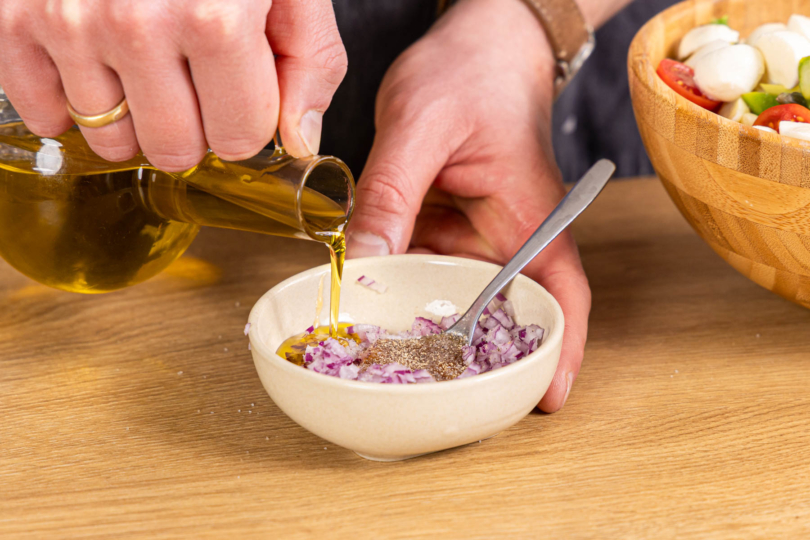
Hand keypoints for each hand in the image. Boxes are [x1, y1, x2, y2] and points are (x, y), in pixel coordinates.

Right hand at [0, 0, 346, 169]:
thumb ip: (310, 64)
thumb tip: (297, 140)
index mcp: (213, 19)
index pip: (238, 139)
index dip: (246, 118)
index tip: (241, 89)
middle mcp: (135, 23)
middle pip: (174, 149)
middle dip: (195, 126)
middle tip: (195, 78)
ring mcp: (68, 20)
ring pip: (111, 141)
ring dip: (134, 116)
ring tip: (148, 63)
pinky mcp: (17, 17)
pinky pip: (43, 111)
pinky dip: (69, 104)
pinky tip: (96, 70)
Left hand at [346, 0, 590, 411]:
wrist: (474, 44)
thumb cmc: (470, 72)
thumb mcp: (420, 128)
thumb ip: (390, 196)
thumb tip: (361, 266)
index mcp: (533, 217)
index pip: (563, 295)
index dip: (561, 352)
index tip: (545, 400)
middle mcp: (512, 236)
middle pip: (503, 312)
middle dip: (467, 353)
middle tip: (419, 386)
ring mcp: (479, 235)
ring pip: (456, 295)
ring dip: (422, 320)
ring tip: (380, 351)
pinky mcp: (450, 227)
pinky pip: (428, 267)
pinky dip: (402, 285)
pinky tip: (367, 298)